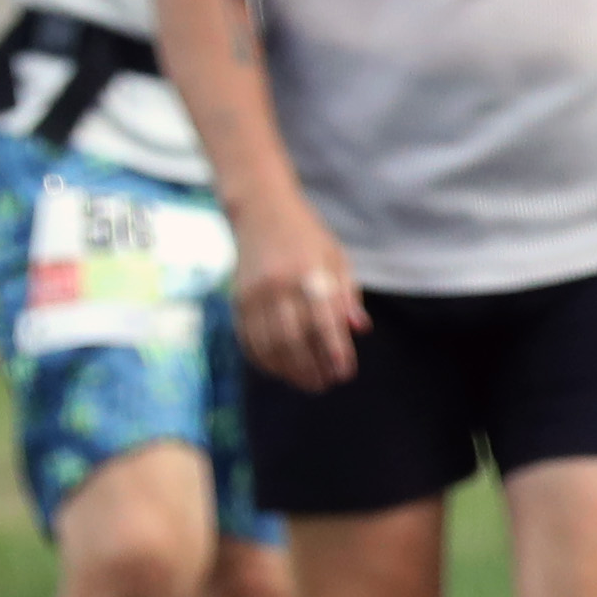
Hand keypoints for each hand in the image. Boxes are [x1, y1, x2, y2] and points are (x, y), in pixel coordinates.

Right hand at [229, 200, 366, 391]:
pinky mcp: (237, 299)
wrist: (261, 212)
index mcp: (308, 274)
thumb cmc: (307, 237)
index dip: (334, 351)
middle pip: (293, 339)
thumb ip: (347, 294)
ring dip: (288, 369)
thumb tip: (359, 329)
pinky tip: (280, 370)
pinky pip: (248, 338)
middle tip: (326, 384)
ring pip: (268, 344)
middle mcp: (277, 285)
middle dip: (310, 367)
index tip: (345, 373)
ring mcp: (253, 294)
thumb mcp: (336, 258)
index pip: (323, 322)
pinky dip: (264, 360)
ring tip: (307, 382)